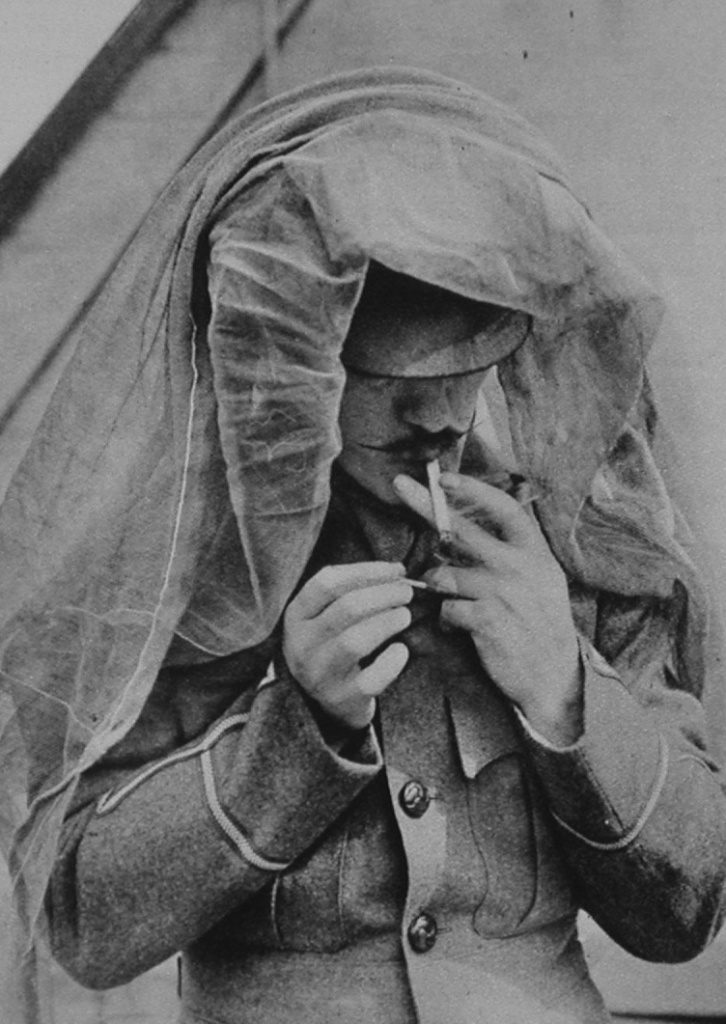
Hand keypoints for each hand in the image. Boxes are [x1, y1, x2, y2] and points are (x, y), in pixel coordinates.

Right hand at [283, 561, 411, 730]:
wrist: (324, 701)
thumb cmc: (332, 645)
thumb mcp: (324, 617)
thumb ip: (351, 592)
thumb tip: (397, 572)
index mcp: (295, 616)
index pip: (327, 582)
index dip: (367, 571)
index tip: (396, 570)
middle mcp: (301, 645)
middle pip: (347, 608)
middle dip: (384, 594)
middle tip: (406, 591)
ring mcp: (319, 674)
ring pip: (356, 641)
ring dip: (388, 621)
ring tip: (404, 615)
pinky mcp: (341, 699)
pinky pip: (371, 679)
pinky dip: (391, 662)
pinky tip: (401, 651)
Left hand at [393, 472, 581, 745]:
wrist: (555, 675)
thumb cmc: (540, 625)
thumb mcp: (540, 581)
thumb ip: (511, 554)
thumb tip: (466, 531)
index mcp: (535, 553)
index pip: (505, 509)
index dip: (473, 490)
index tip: (443, 479)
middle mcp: (521, 567)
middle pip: (463, 529)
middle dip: (425, 504)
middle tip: (398, 484)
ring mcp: (504, 593)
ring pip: (445, 575)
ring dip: (441, 589)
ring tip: (457, 605)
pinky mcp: (488, 620)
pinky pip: (447, 609)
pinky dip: (448, 620)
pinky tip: (463, 629)